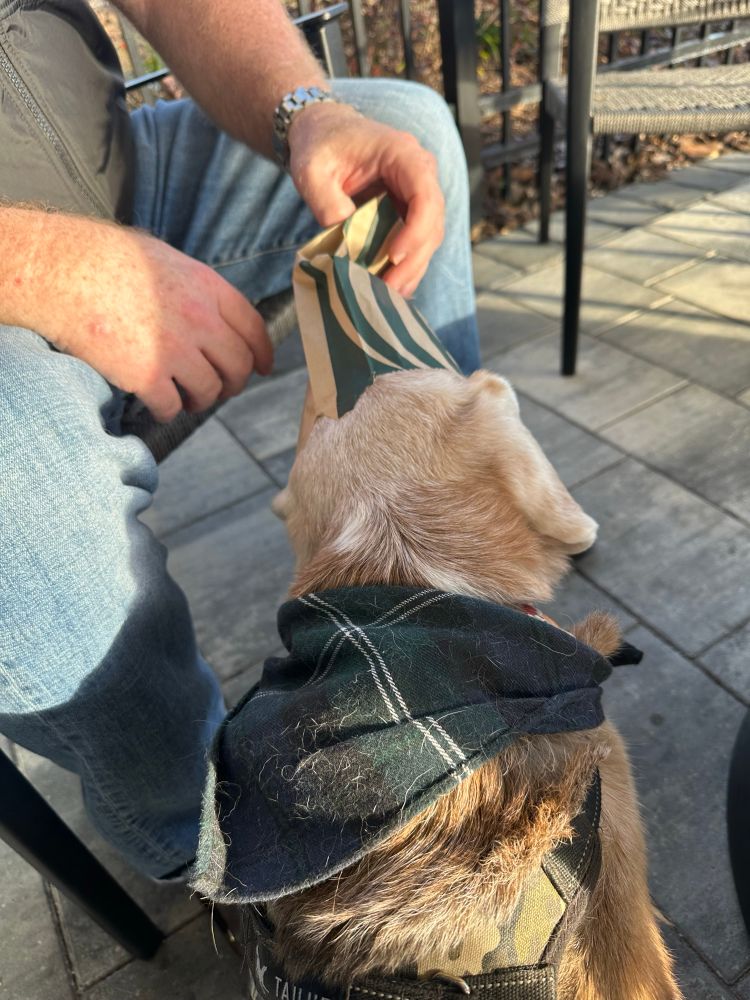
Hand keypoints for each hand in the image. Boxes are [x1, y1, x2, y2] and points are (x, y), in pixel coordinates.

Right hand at [19, 215, 272, 421]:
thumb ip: (195, 287)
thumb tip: (212, 312)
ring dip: (200, 401)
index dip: (262, 353)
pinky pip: (173, 407)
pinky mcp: (148, 375)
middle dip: (232, 384)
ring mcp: (176, 348)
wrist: (60, 271)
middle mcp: (200, 318)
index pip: (253, 328)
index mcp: (208, 287)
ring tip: (185, 399)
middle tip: (218, 389)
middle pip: (238, 367)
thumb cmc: (104, 258)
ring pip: (210, 392)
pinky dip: (168, 411)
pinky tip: (158, 406)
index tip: (263, 368)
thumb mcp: (163, 259)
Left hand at [287, 103, 444, 298]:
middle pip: (432, 223)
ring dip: (412, 268)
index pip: (425, 196)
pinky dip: (405, 265)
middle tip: (388, 289)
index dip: (416, 231)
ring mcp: (418, 193)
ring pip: (428, 238)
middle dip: (413, 260)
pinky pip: (416, 241)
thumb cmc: (319, 144)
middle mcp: (420, 173)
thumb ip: (326, 202)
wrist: (324, 131)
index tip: (393, 257)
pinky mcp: (409, 211)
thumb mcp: (311, 170)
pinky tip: (391, 286)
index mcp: (402, 154)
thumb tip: (344, 241)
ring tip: (389, 294)